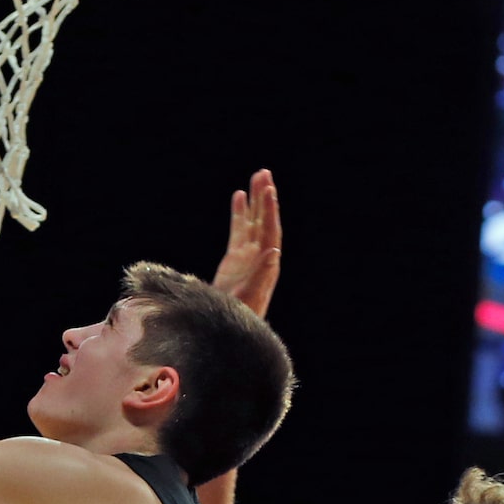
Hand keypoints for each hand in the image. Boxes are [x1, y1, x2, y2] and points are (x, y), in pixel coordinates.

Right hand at [211, 170, 281, 319]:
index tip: (268, 189)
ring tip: (255, 177)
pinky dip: (239, 213)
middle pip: (264, 221)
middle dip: (265, 198)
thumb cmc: (242, 316)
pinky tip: (238, 196)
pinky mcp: (234, 259)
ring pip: (252, 222)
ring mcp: (247, 256)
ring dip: (255, 201)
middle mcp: (260, 256)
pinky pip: (238, 230)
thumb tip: (274, 250)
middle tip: (263, 173)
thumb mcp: (252, 295)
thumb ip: (263, 273)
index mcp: (266, 263)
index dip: (270, 209)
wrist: (229, 329)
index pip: (270, 230)